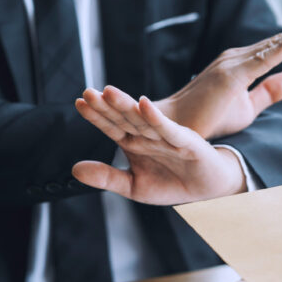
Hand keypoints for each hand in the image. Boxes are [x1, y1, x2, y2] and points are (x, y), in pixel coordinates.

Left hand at [73, 95, 245, 204]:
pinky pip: (169, 129)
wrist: (208, 190)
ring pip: (143, 119)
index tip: (79, 103)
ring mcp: (167, 136)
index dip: (96, 116)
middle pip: (124, 118)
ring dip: (127, 105)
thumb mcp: (134, 186)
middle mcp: (149, 135)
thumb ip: (107, 177)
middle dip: (107, 106)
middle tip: (88, 92)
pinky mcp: (186, 141)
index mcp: (135, 142)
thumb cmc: (172, 183)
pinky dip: (156, 118)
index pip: (112, 126)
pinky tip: (144, 105)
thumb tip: (74, 169)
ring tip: (109, 92)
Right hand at [94, 15, 281, 139]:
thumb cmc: (206, 120)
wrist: (175, 131)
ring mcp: (232, 65)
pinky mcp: (230, 77)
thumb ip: (269, 92)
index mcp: (240, 65)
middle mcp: (236, 59)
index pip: (276, 49)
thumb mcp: (246, 108)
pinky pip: (262, 59)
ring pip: (274, 46)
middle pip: (278, 42)